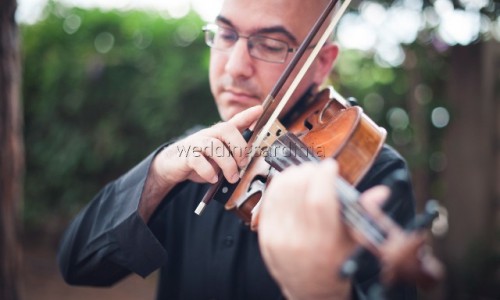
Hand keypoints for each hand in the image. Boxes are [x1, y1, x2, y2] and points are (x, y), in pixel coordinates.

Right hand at [154, 105, 261, 185]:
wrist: (173, 164)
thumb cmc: (201, 159)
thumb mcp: (219, 156)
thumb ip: (232, 155)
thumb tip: (248, 161)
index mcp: (219, 135)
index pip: (235, 121)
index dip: (247, 115)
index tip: (260, 109)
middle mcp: (208, 135)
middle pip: (226, 129)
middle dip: (239, 147)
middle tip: (243, 163)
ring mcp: (196, 144)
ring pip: (214, 146)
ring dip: (227, 164)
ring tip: (231, 178)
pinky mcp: (186, 156)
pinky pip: (198, 160)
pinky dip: (208, 171)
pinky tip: (212, 178)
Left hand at [257, 159, 389, 299]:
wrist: (310, 291)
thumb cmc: (336, 265)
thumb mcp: (355, 244)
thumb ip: (365, 216)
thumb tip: (381, 192)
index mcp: (324, 243)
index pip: (319, 199)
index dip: (324, 176)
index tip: (330, 166)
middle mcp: (298, 240)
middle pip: (297, 190)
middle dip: (308, 171)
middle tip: (317, 170)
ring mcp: (278, 238)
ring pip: (281, 191)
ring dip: (293, 175)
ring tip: (305, 175)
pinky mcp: (264, 236)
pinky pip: (268, 200)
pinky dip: (279, 186)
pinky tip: (291, 184)